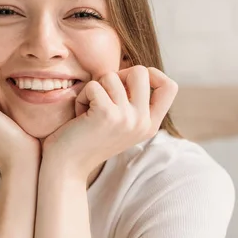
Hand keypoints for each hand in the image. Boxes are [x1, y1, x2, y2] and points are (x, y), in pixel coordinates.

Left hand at [41, 65, 177, 178]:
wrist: (67, 167)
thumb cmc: (88, 139)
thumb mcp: (120, 122)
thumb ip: (132, 101)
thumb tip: (133, 69)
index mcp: (150, 125)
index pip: (170, 86)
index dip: (153, 73)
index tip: (130, 80)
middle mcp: (143, 122)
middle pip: (141, 71)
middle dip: (117, 75)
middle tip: (103, 93)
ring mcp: (127, 118)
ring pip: (112, 76)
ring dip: (94, 89)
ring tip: (88, 110)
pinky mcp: (107, 114)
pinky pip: (94, 85)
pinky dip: (82, 96)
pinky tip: (79, 115)